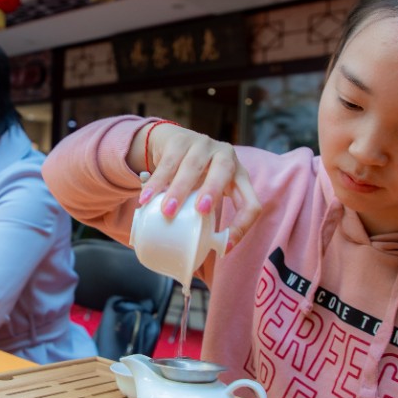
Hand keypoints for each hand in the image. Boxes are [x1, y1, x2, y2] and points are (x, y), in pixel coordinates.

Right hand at [128, 122, 261, 249]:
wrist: (173, 143)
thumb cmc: (195, 178)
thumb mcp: (206, 193)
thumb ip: (204, 216)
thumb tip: (193, 257)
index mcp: (238, 176)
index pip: (250, 202)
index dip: (242, 226)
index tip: (224, 246)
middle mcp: (225, 157)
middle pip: (224, 171)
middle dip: (213, 191)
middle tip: (200, 211)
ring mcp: (202, 145)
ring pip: (192, 167)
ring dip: (179, 190)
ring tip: (167, 212)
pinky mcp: (180, 139)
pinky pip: (168, 163)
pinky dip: (156, 183)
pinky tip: (147, 198)